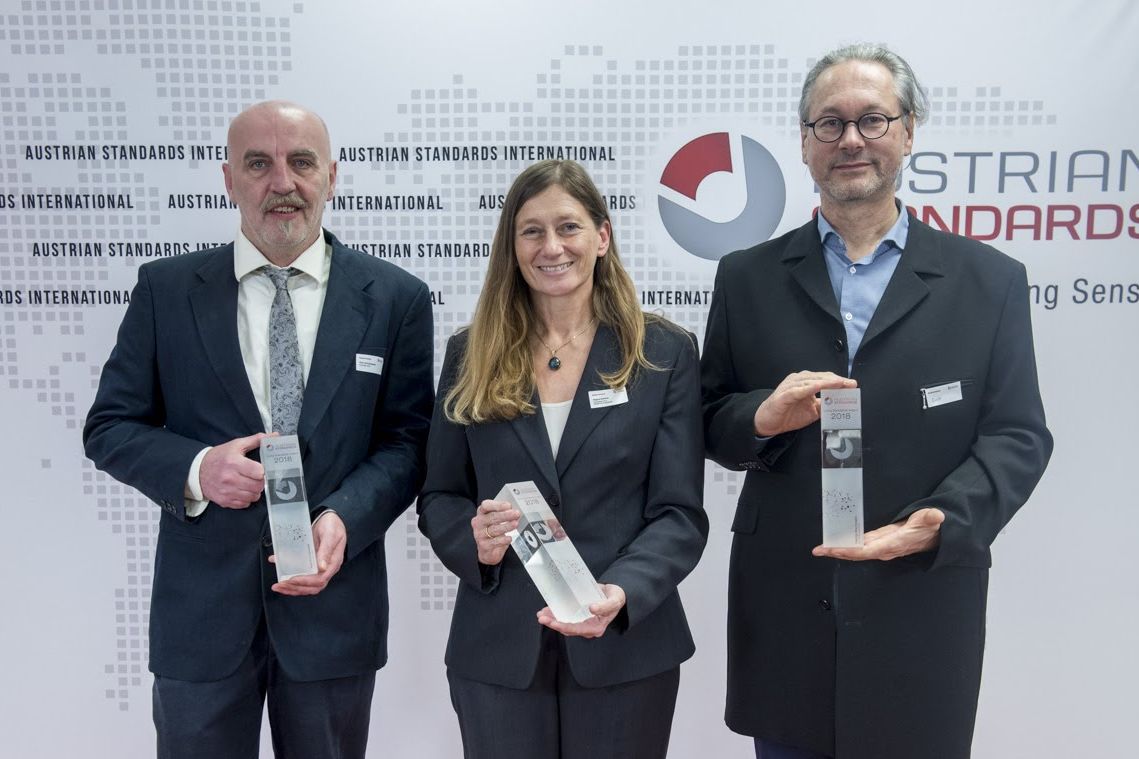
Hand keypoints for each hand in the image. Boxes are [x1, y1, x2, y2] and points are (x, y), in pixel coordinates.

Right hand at [199, 432, 271, 507]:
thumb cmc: (219, 457)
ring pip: (253, 496)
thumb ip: (256, 440)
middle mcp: (229, 478)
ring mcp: (226, 491)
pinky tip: (243, 491)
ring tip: (250, 484)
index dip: (263, 471)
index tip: (261, 469)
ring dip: (255, 491)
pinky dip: (247, 499)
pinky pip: (244, 504)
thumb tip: (275, 436)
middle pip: (258, 486)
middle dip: (261, 482)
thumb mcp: (236, 445)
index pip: (259, 472)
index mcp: (234, 463)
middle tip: (257, 478)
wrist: (197, 471)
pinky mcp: (224, 501)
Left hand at [271, 511, 346, 595]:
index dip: (305, 582)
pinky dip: (288, 576)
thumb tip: (322, 568)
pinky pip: (299, 574)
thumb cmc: (332, 526)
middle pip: (312, 587)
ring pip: (305, 584)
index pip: (320, 580)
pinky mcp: (310, 564)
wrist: (328, 518)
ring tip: (278, 586)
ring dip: (291, 587)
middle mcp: (325, 568)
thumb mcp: (330, 535)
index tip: (292, 579)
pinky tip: (278, 569)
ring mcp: (317, 567)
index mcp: (333, 563)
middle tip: (280, 585)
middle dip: (295, 588)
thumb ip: (326, 550)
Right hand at [471, 499, 519, 565]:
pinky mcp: (484, 545)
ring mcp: (480, 534)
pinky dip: (504, 539)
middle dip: (505, 515)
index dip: (497, 505)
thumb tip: (514, 510)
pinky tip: (509, 538)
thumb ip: (503, 512)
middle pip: (492, 517)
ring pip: (494, 529)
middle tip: (516, 514)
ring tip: (515, 524)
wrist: (488, 550)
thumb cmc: (493, 530)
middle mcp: (478, 522)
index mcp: (481, 512)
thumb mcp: (496, 518)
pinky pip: (495, 542)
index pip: (486, 506)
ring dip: (506, 526)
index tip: (509, 505)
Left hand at [537, 583, 625, 638]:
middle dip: (553, 623)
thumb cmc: (616, 598)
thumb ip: (605, 606)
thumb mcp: (614, 600)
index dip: (563, 626)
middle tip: (541, 617)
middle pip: (567, 628)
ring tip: (541, 614)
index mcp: (596, 627)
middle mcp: (588, 627)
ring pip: (564, 623)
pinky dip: (557, 614)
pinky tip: (548, 609)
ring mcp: (582, 622)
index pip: (576, 629)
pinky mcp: (579, 616)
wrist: (616, 595)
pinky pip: (566, 617)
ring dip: (552, 619)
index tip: (553, 623)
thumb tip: (592, 609)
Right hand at [753, 371, 856, 436]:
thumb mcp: (812, 411)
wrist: (768, 422)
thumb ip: (825, 405)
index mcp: (805, 382)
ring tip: (839, 383)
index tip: (853, 385)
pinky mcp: (783, 395)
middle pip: (820, 377)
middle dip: (837, 380)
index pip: (825, 378)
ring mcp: (790, 386)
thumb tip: (841, 404)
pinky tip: (819, 387)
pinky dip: (809, 388)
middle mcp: (798, 380)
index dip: (839, 381)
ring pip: (811, 381)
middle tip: (850, 384)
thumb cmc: (788, 413)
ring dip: (826, 382)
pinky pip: (798, 390)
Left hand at [812, 508, 944, 561]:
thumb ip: (930, 519)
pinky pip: (860, 545)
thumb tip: (936, 516)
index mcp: (892, 544)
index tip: (833, 550)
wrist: (934, 537)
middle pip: (856, 553)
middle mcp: (884, 548)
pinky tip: (837, 543)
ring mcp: (881, 545)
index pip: (867, 550)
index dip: (850, 551)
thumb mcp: (930, 521)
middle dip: (837, 552)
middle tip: (818, 550)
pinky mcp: (880, 541)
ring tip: (822, 548)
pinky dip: (847, 544)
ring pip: (856, 550)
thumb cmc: (930, 528)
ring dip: (839, 549)